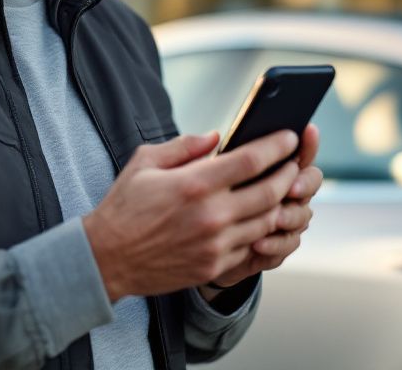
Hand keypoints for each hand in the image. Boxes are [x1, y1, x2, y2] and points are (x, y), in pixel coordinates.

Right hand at [83, 129, 300, 300]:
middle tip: (294, 163)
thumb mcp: (145, 163)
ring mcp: (215, 244)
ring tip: (283, 189)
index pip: (251, 161)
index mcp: (194, 184)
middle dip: (289, 174)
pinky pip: (251, 247)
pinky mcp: (213, 266)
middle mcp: (210, 215)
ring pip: (266, 221)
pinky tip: (262, 218)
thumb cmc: (124, 207)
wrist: (106, 259)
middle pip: (270, 192)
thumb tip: (217, 136)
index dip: (277, 146)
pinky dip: (262, 230)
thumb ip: (185, 146)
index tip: (290, 137)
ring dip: (280, 203)